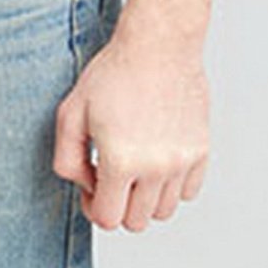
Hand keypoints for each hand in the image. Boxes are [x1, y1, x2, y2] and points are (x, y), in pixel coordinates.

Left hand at [52, 13, 209, 231]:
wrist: (159, 45)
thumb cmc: (113, 74)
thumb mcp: (70, 115)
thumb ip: (67, 161)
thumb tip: (85, 186)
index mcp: (121, 161)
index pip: (108, 219)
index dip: (93, 209)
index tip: (91, 188)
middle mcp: (156, 167)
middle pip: (136, 222)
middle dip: (119, 206)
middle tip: (111, 179)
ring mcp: (182, 161)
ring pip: (164, 211)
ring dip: (145, 199)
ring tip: (135, 170)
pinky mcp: (201, 151)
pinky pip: (189, 192)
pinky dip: (172, 187)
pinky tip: (157, 162)